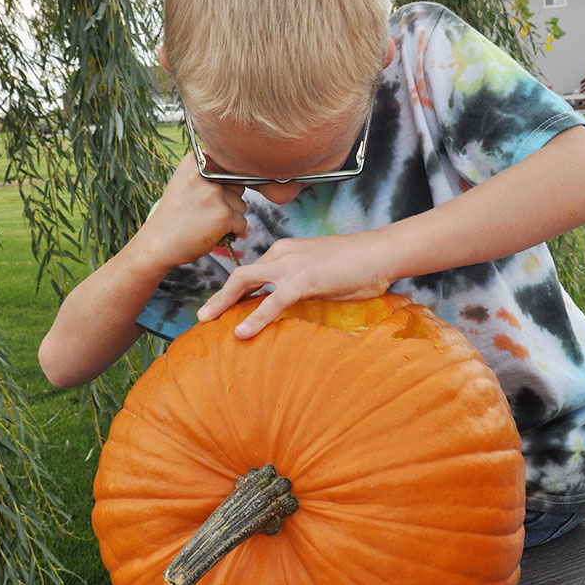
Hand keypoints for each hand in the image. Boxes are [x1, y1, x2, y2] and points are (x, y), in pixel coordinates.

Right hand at [135, 154, 247, 268]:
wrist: (157, 243)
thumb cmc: (174, 216)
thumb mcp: (184, 183)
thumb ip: (208, 174)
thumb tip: (242, 174)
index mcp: (195, 162)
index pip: (227, 169)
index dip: (222, 186)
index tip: (206, 198)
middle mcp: (206, 173)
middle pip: (238, 186)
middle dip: (228, 202)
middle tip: (204, 214)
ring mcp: (215, 193)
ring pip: (241, 205)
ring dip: (230, 218)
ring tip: (206, 223)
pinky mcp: (224, 214)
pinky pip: (241, 223)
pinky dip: (231, 232)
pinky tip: (212, 233)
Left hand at [197, 231, 390, 337]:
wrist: (380, 253)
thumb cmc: (358, 265)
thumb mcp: (321, 273)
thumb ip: (302, 285)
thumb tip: (291, 304)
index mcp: (286, 251)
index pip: (252, 272)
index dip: (235, 292)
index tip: (223, 308)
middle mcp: (282, 253)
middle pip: (240, 274)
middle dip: (219, 296)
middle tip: (204, 316)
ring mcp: (291, 265)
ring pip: (245, 281)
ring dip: (223, 302)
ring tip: (207, 322)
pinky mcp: (304, 280)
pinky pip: (273, 301)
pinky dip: (255, 317)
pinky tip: (242, 333)